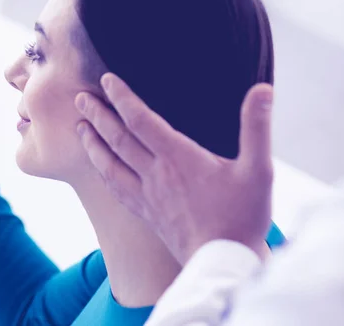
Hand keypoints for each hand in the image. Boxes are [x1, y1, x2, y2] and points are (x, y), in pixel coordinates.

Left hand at [75, 73, 273, 263]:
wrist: (224, 264)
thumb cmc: (244, 217)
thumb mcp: (259, 170)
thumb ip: (258, 127)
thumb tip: (263, 90)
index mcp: (178, 158)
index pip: (141, 120)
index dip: (122, 97)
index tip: (106, 79)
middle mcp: (156, 174)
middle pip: (117, 139)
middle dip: (97, 115)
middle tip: (80, 98)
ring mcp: (147, 196)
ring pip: (109, 164)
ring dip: (92, 143)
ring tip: (80, 128)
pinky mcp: (146, 214)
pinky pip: (116, 189)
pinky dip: (102, 172)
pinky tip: (99, 168)